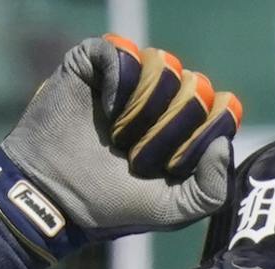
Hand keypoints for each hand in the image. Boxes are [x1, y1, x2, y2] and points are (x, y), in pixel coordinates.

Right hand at [0, 34, 240, 261]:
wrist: (52, 197)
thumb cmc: (109, 205)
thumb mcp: (169, 210)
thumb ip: (211, 190)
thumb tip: (222, 144)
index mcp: (183, 127)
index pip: (221, 107)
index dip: (207, 129)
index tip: (178, 159)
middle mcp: (161, 97)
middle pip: (195, 83)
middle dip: (170, 125)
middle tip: (138, 154)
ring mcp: (128, 78)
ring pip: (163, 63)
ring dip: (143, 106)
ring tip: (118, 135)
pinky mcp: (92, 64)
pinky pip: (121, 52)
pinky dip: (117, 83)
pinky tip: (105, 110)